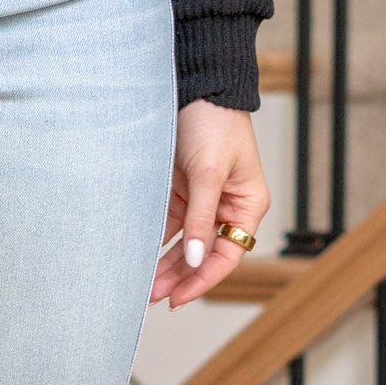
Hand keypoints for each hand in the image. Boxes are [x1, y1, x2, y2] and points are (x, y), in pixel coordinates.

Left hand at [151, 101, 270, 309]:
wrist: (196, 86)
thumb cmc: (214, 122)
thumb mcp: (208, 173)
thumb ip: (199, 219)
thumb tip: (193, 259)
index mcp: (246, 206)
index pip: (227, 256)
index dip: (202, 280)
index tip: (177, 298)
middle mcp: (226, 208)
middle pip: (202, 255)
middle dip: (178, 277)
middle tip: (152, 297)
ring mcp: (201, 201)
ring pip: (182, 245)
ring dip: (164, 265)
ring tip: (143, 286)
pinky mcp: (180, 191)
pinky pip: (167, 226)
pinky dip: (155, 243)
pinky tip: (139, 258)